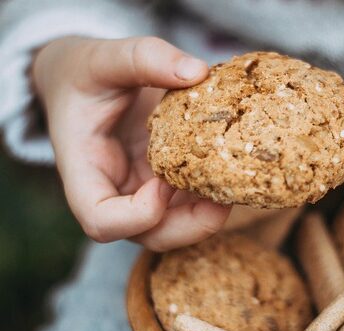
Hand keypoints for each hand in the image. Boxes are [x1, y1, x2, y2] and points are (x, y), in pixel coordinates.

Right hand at [32, 36, 229, 250]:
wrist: (84, 83)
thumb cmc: (84, 75)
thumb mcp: (102, 57)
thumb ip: (143, 58)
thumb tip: (197, 71)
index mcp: (85, 172)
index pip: (101, 221)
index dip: (137, 215)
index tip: (163, 181)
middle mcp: (114, 193)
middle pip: (150, 236)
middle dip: (190, 226)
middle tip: (223, 198)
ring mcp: (141, 192)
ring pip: (177, 227)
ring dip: (209, 214)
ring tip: (235, 182)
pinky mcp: (164, 183)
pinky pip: (190, 203)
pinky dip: (213, 194)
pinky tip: (232, 168)